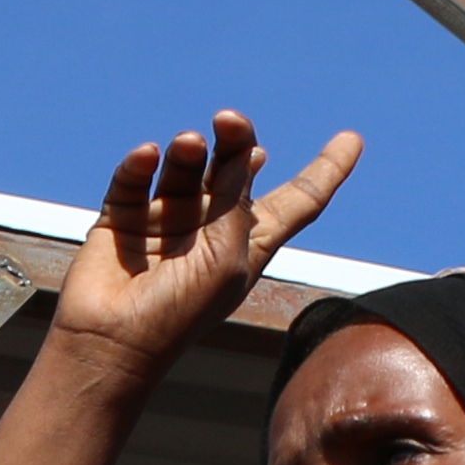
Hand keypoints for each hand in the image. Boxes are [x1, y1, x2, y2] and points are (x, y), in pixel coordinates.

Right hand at [40, 112, 356, 376]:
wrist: (112, 343)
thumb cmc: (179, 314)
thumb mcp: (227, 259)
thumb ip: (236, 203)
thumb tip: (247, 152)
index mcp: (250, 243)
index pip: (299, 200)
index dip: (326, 169)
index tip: (352, 138)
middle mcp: (211, 226)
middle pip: (235, 167)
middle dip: (237, 141)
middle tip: (230, 122)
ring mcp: (167, 218)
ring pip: (185, 164)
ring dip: (190, 150)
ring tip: (188, 144)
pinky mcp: (124, 217)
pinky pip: (136, 176)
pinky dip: (142, 162)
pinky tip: (148, 155)